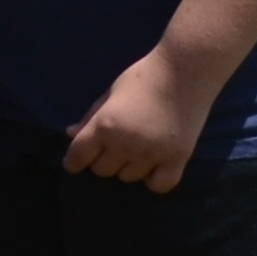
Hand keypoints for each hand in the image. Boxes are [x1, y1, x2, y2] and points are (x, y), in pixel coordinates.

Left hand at [60, 47, 212, 195]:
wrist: (186, 70)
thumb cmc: (144, 76)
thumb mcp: (110, 93)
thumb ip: (90, 117)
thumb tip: (70, 134)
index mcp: (105, 126)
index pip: (78, 156)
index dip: (72, 161)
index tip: (75, 161)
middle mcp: (125, 145)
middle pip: (102, 170)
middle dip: (102, 160)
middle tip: (112, 146)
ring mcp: (152, 154)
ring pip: (127, 178)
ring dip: (126, 167)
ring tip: (135, 150)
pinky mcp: (177, 159)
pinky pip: (158, 186)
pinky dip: (153, 180)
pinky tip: (154, 166)